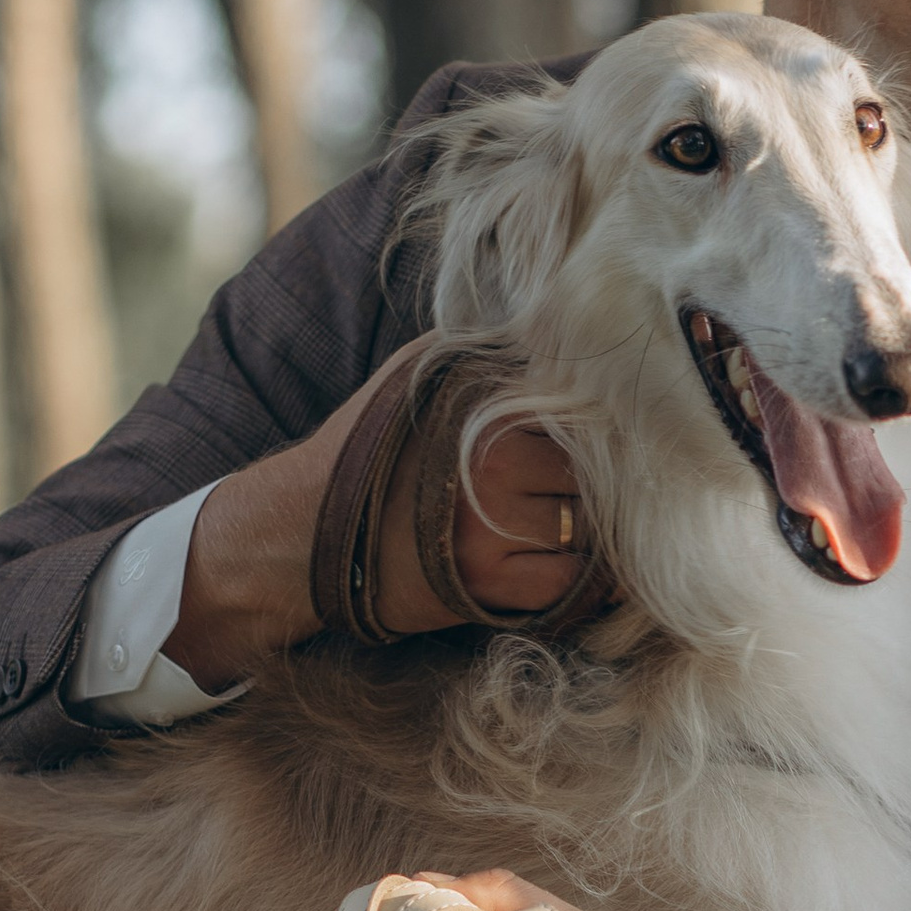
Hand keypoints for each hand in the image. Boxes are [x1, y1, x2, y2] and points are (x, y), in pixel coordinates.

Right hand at [165, 359, 597, 690]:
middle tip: (591, 499)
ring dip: (594, 537)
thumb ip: (483, 351)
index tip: (611, 449)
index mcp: (484, 411)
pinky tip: (575, 570)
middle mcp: (491, 466)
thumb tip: (551, 325)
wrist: (299, 532)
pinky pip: (569, 585)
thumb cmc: (366, 450)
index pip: (584, 419)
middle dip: (601, 489)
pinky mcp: (485, 585)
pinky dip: (584, 583)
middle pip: (595, 478)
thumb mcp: (416, 375)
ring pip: (589, 532)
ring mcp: (490, 529)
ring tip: (578, 530)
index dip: (602, 438)